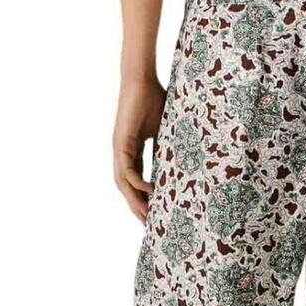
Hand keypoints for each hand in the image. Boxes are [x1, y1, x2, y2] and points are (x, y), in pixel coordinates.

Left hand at [113, 77, 166, 222]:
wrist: (141, 80)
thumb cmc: (154, 99)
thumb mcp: (165, 130)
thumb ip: (169, 147)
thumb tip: (186, 162)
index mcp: (133, 151)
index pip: (137, 181)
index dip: (144, 198)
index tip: (156, 212)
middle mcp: (123, 154)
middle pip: (127, 188)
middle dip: (137, 207)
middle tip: (149, 225)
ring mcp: (119, 150)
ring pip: (124, 184)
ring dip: (134, 202)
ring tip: (148, 216)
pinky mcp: (120, 144)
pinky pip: (127, 171)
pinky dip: (137, 183)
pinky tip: (150, 192)